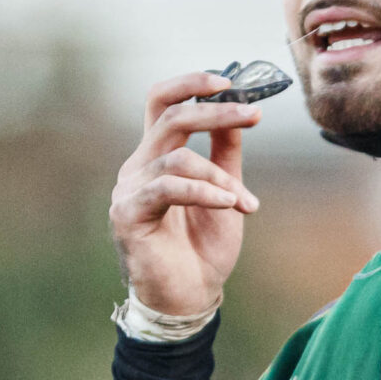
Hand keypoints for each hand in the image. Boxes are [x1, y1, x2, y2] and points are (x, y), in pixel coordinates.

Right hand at [108, 71, 264, 318]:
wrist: (191, 298)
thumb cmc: (203, 247)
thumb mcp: (224, 190)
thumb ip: (225, 151)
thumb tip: (237, 108)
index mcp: (157, 155)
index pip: (162, 102)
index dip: (191, 84)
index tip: (230, 81)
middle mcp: (138, 166)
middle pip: (169, 117)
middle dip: (215, 112)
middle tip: (252, 114)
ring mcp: (129, 189)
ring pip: (177, 157)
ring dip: (219, 176)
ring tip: (243, 200)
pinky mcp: (128, 214)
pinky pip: (168, 188)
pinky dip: (204, 191)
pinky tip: (230, 204)